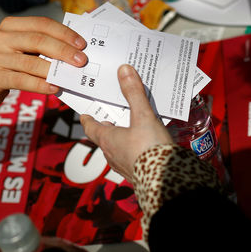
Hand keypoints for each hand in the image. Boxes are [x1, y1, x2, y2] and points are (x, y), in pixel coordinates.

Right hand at [0, 16, 87, 109]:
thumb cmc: (9, 64)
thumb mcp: (21, 48)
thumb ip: (42, 46)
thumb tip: (74, 51)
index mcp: (10, 25)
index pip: (41, 24)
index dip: (64, 33)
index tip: (82, 44)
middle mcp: (0, 37)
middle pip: (38, 40)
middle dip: (63, 50)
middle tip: (81, 60)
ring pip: (31, 62)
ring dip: (54, 70)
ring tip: (70, 76)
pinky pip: (22, 80)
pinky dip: (40, 85)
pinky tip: (53, 88)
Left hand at [81, 64, 172, 180]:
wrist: (166, 181)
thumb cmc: (149, 149)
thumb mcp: (143, 116)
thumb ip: (134, 93)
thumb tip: (123, 70)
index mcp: (108, 140)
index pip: (91, 128)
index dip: (88, 120)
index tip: (84, 114)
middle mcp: (112, 155)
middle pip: (105, 138)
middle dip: (107, 127)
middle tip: (110, 116)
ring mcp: (124, 166)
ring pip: (118, 149)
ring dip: (122, 138)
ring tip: (130, 127)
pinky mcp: (138, 174)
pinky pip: (132, 158)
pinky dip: (134, 148)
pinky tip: (146, 144)